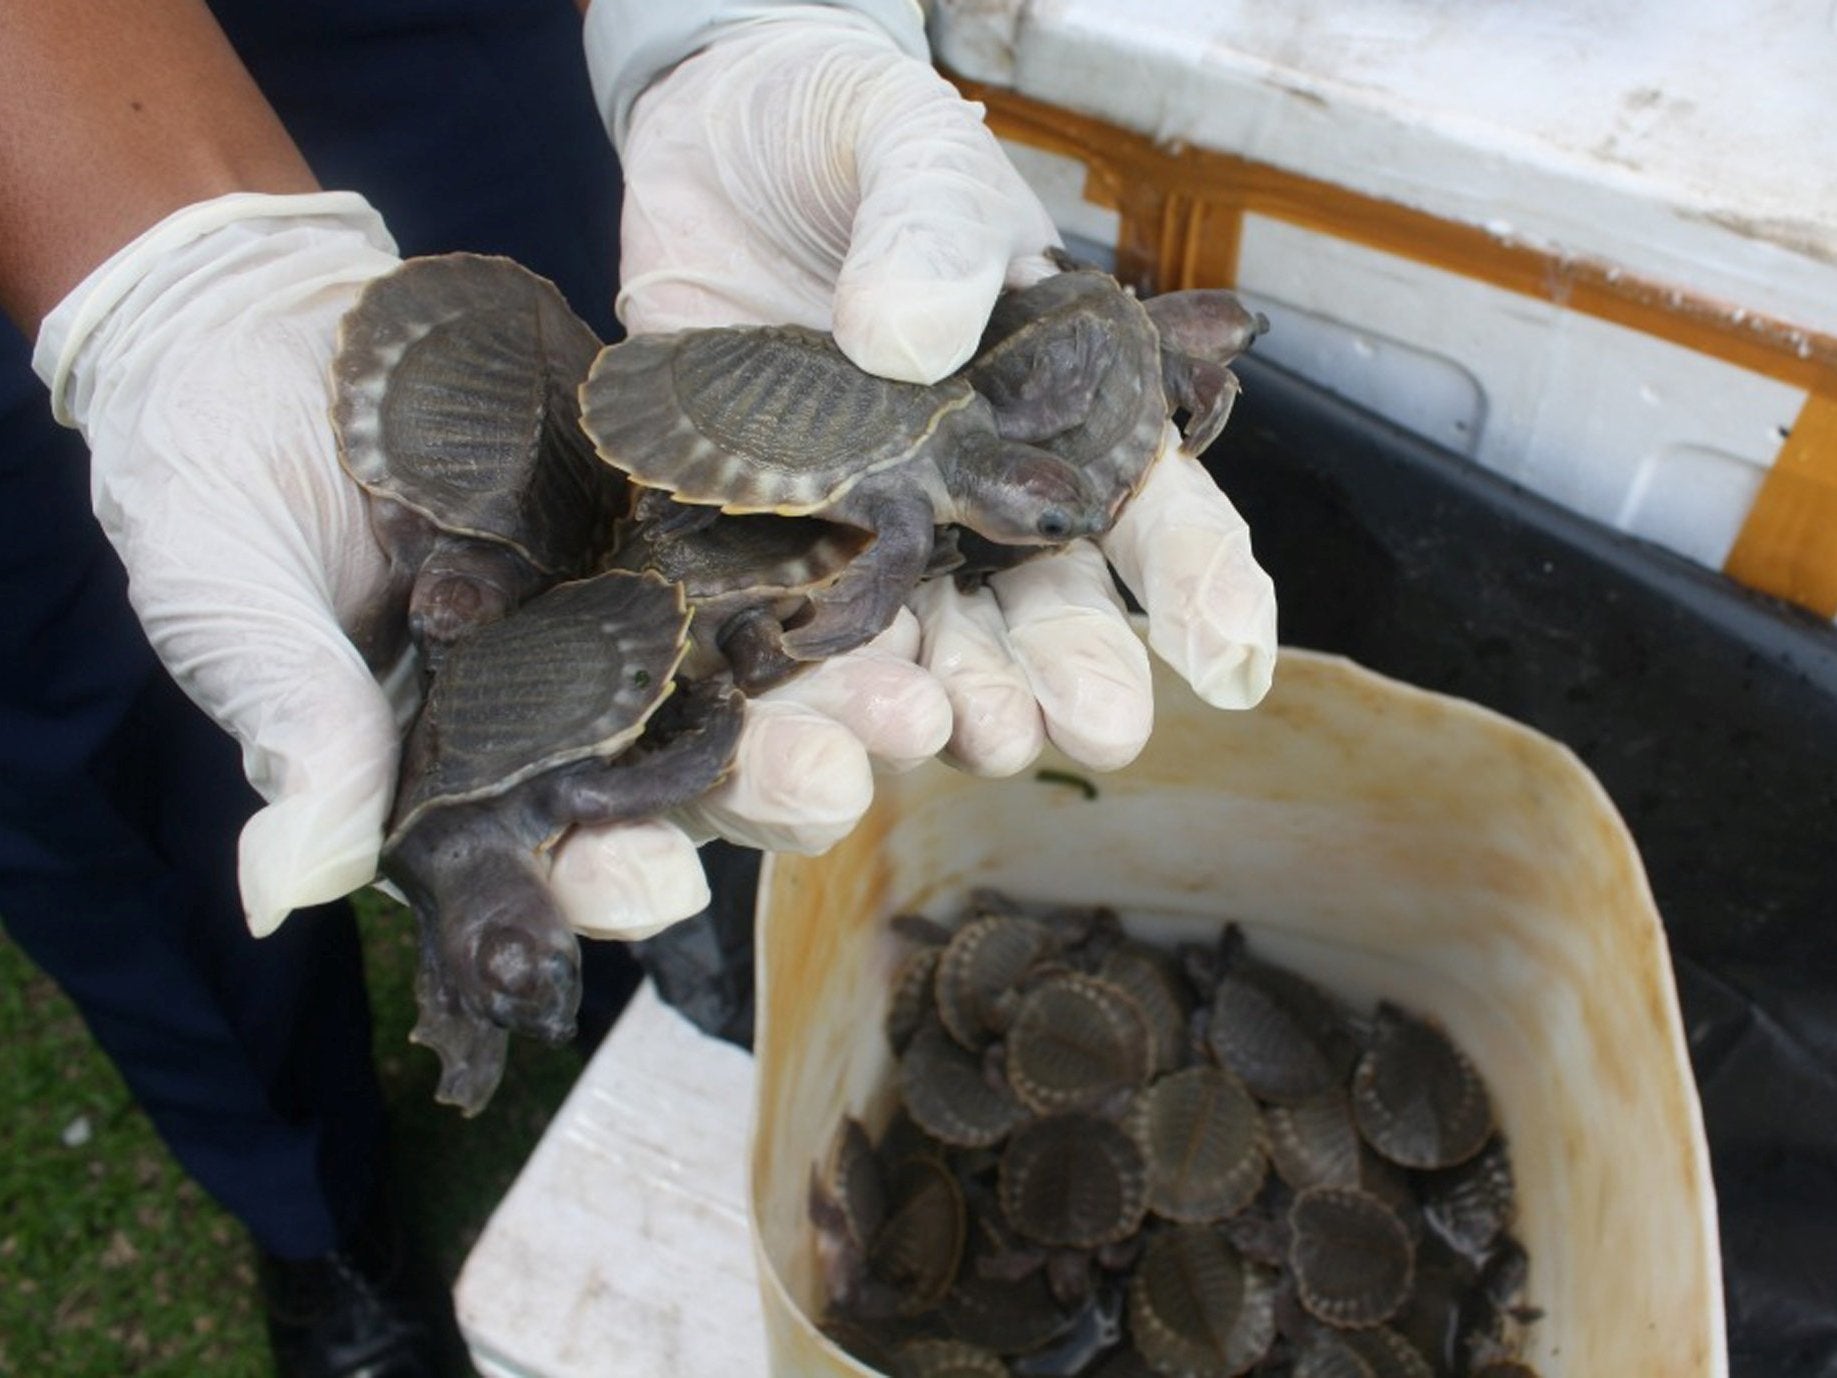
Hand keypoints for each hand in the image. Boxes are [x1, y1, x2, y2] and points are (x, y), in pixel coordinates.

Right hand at [35, 195, 947, 941]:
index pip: (546, 852)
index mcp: (464, 766)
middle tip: (836, 785)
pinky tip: (894, 566)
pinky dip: (819, 551)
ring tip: (909, 702)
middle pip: (681, 772)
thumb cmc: (206, 486)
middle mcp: (564, 703)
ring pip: (744, 666)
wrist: (248, 329)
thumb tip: (286, 892)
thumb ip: (290, 723)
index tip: (660, 883)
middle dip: (762, 786)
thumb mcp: (232, 599)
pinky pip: (755, 533)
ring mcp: (623, 603)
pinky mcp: (663, 507)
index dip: (605, 877)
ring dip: (828, 692)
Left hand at [609, 7, 1276, 779]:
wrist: (713, 136)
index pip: (1153, 509)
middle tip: (1091, 729)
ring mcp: (871, 525)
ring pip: (924, 642)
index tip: (1227, 657)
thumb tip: (903, 342)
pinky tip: (803, 720)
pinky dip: (796, 679)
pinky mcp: (762, 537)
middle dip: (1069, 673)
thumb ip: (929, 228)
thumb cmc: (853, 140)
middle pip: (1044, 607)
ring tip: (944, 732)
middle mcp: (979, 493)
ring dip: (942, 699)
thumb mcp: (912, 149)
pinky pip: (782, 625)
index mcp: (1066, 409)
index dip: (1200, 582)